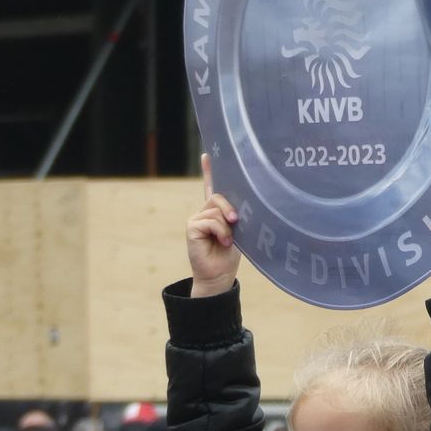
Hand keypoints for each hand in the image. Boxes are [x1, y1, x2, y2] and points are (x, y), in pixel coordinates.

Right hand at [188, 154, 240, 298]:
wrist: (219, 276)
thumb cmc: (230, 255)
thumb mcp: (238, 232)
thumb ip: (235, 216)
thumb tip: (236, 208)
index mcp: (217, 212)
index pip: (212, 187)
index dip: (210, 170)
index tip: (208, 155)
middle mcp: (205, 212)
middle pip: (219, 196)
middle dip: (230, 208)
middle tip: (237, 221)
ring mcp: (197, 219)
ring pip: (216, 209)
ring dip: (227, 226)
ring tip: (228, 241)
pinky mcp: (192, 227)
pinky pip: (211, 220)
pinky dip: (221, 231)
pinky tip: (223, 242)